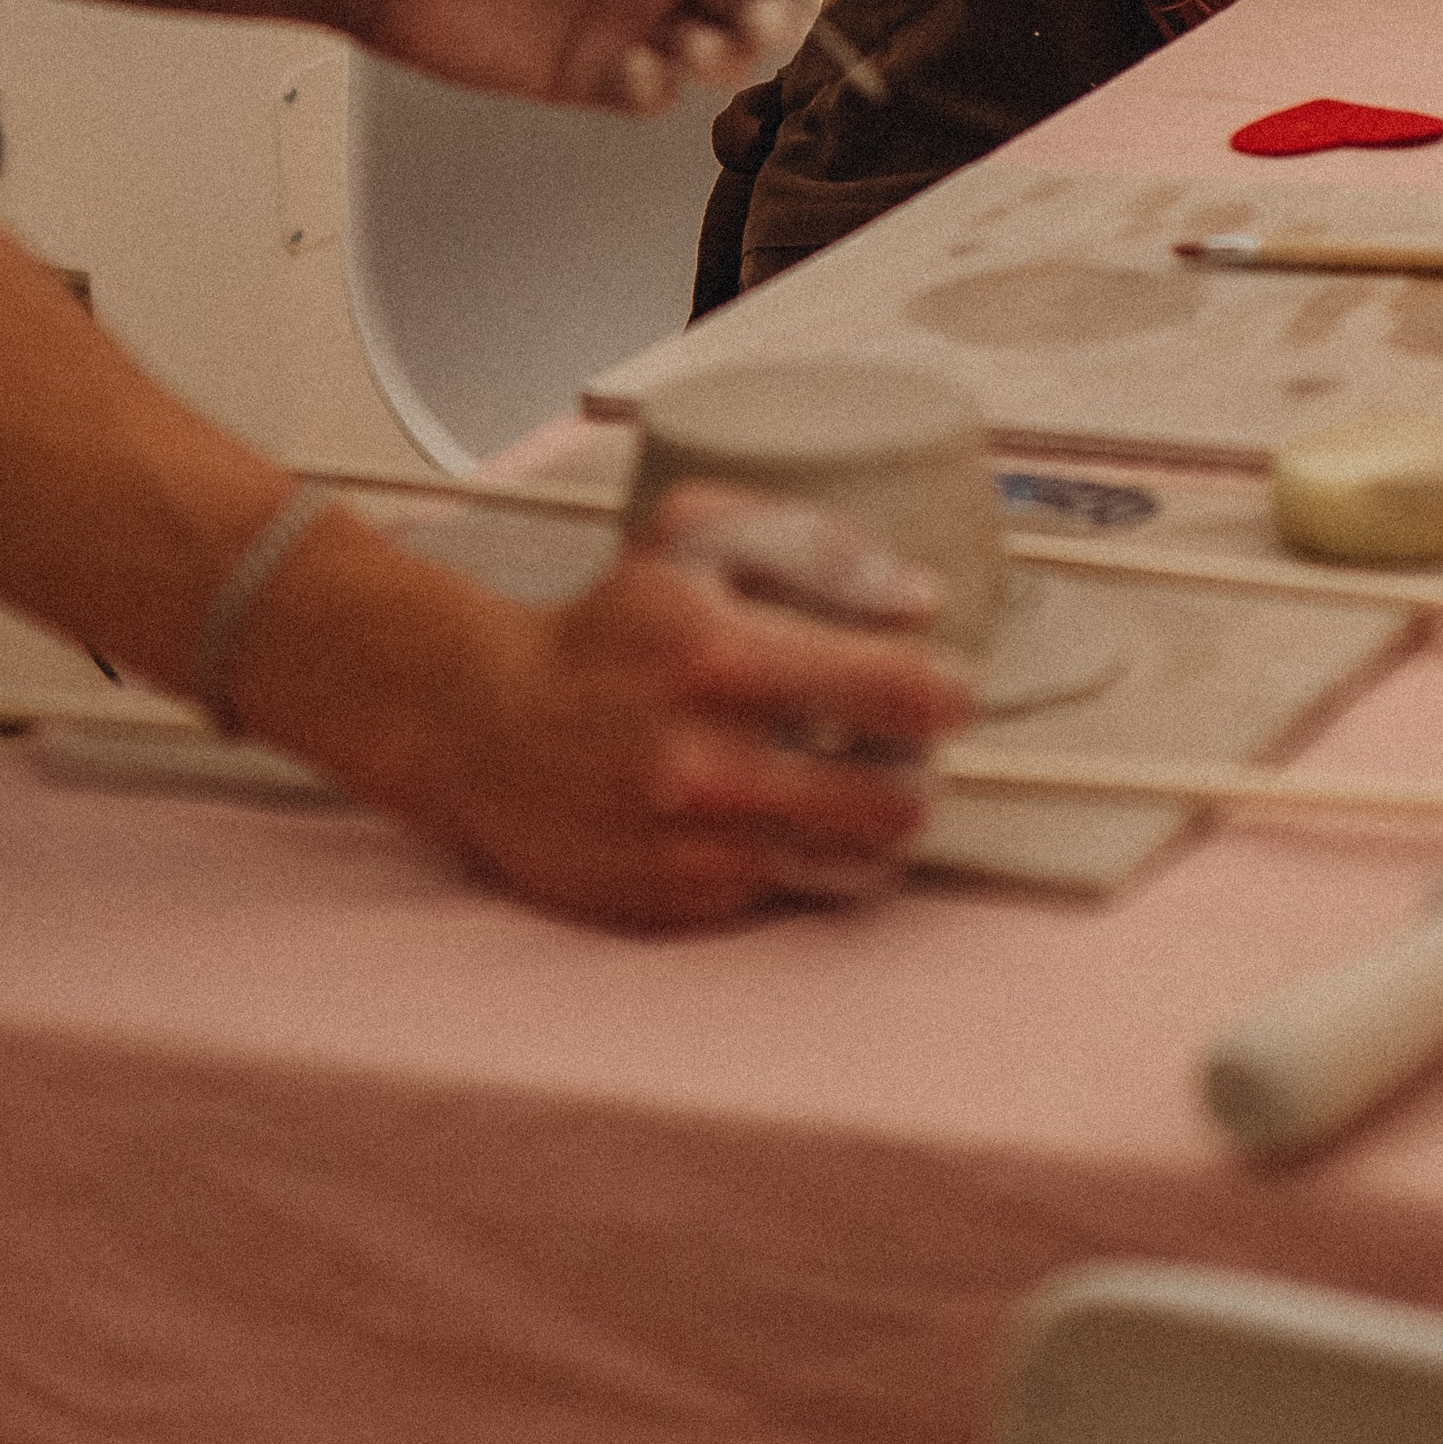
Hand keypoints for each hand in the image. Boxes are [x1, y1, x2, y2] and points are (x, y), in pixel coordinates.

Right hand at [362, 488, 972, 924]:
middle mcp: (708, 760)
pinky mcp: (680, 903)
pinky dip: (806, 855)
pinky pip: (794, 889)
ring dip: (876, 823)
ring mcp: (693, 843)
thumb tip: (918, 597)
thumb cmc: (606, 627)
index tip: (954, 693)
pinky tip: (781, 816)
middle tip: (897, 746)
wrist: (488, 727)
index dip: (946, 695)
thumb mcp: (691, 540)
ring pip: (858, 858)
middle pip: (895, 796)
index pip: (892, 691)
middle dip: (914, 769)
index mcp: (719, 653)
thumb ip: (812, 545)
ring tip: (857, 786)